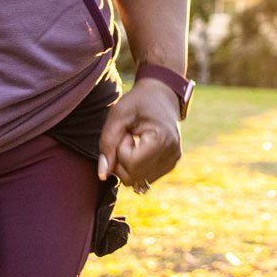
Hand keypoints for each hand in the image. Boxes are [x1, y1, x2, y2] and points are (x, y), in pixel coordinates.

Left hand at [98, 78, 183, 193]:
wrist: (162, 95)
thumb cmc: (138, 101)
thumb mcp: (118, 115)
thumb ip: (107, 143)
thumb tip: (103, 174)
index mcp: (163, 140)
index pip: (131, 165)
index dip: (120, 150)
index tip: (126, 132)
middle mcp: (172, 155)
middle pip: (132, 178)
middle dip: (122, 159)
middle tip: (127, 137)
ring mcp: (173, 162)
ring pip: (137, 180)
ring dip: (128, 163)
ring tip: (135, 140)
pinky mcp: (170, 165)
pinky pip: (143, 177)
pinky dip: (136, 165)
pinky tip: (140, 147)